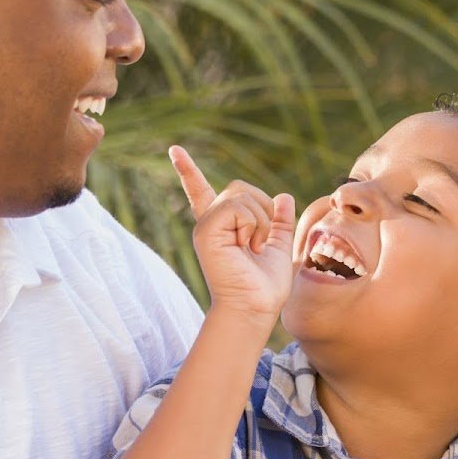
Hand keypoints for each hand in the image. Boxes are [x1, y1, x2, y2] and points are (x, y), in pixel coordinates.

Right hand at [169, 146, 295, 320]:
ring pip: (241, 195)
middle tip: (261, 244)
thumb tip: (284, 196)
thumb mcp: (281, 247)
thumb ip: (281, 221)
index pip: (202, 191)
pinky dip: (252, 225)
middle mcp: (210, 222)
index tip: (174, 150)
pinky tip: (246, 246)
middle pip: (240, 187)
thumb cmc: (265, 286)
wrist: (255, 307)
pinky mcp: (206, 230)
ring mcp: (206, 226)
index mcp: (223, 225)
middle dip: (263, 210)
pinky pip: (237, 207)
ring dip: (260, 221)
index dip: (188, 171)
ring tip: (254, 248)